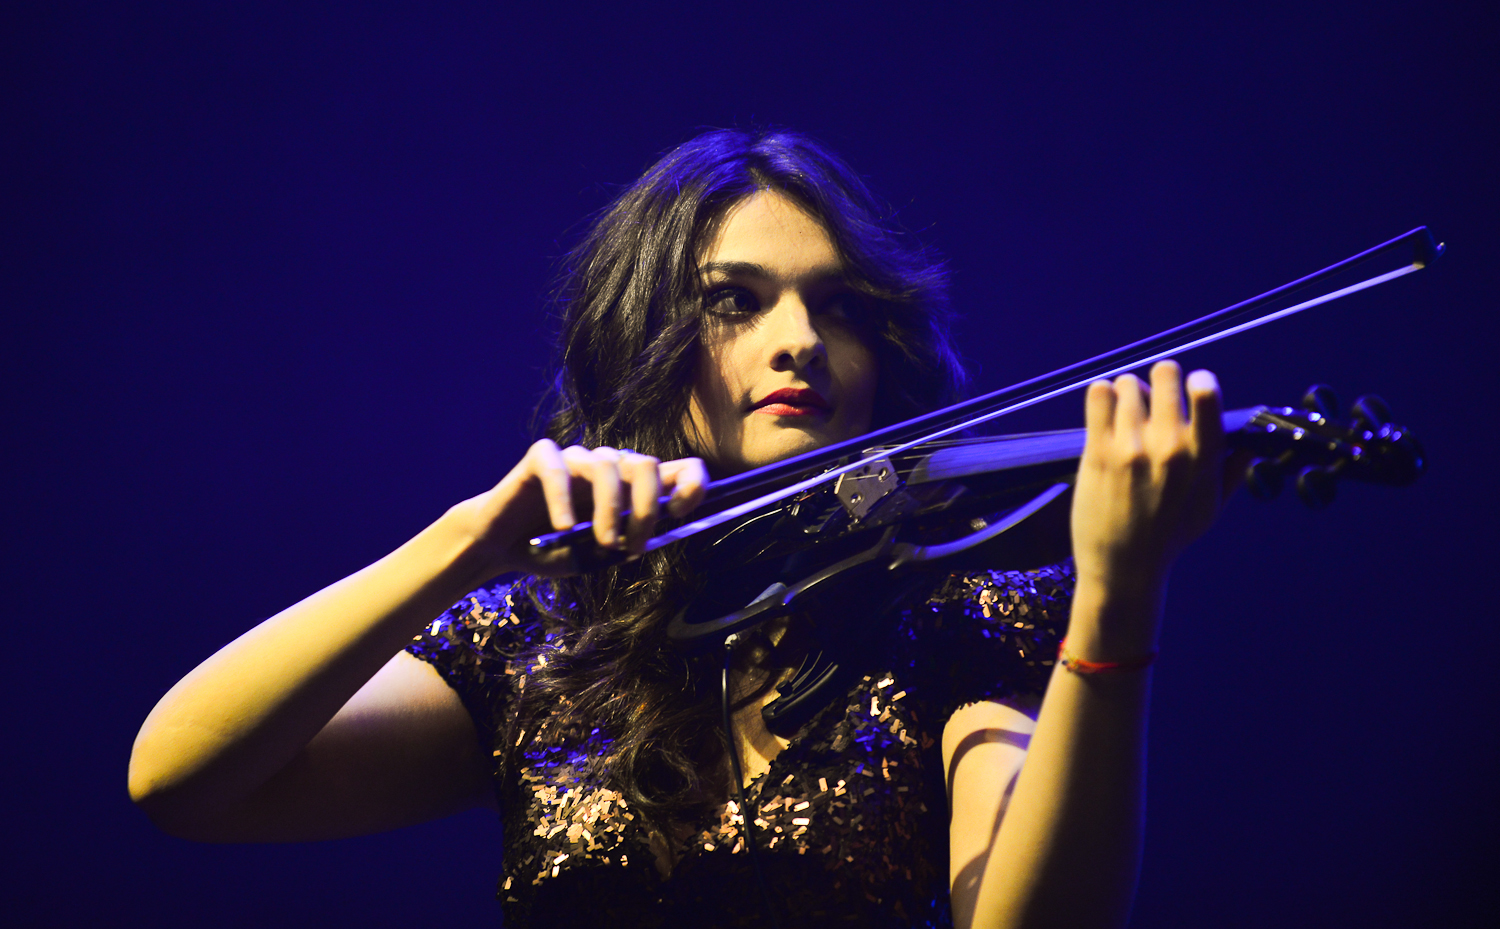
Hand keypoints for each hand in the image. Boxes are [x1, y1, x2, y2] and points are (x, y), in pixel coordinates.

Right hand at [452, 440, 708, 577]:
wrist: (500, 546)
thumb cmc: (554, 548)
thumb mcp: (599, 553)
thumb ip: (627, 541)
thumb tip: (654, 536)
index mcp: (631, 487)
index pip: (680, 468)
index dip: (691, 484)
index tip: (680, 513)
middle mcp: (609, 465)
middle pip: (646, 464)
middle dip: (647, 508)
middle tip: (634, 546)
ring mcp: (576, 458)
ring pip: (607, 465)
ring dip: (610, 510)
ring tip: (603, 545)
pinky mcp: (541, 458)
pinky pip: (559, 469)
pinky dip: (564, 500)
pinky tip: (563, 528)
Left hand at [1070, 361, 1241, 611]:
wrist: (1123, 568)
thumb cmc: (1168, 538)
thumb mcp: (1209, 509)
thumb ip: (1230, 473)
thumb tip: (1248, 446)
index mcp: (1203, 458)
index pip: (1207, 394)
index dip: (1198, 380)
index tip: (1192, 384)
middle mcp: (1169, 447)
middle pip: (1166, 374)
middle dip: (1161, 380)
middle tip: (1152, 397)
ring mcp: (1131, 448)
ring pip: (1128, 384)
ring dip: (1128, 392)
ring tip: (1127, 411)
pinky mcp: (1098, 451)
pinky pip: (1099, 395)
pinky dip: (1102, 394)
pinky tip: (1105, 409)